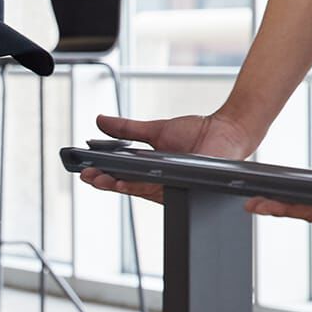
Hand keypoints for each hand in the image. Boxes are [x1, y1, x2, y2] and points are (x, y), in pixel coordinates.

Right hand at [79, 109, 259, 205]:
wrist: (226, 131)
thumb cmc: (197, 133)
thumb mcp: (155, 130)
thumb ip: (127, 129)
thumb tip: (100, 120)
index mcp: (149, 173)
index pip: (120, 177)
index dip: (102, 175)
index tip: (86, 170)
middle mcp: (158, 184)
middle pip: (126, 186)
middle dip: (105, 183)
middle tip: (89, 176)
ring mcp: (170, 188)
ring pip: (140, 190)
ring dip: (119, 186)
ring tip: (102, 180)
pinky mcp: (183, 188)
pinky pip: (161, 189)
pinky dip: (143, 186)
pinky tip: (128, 182)